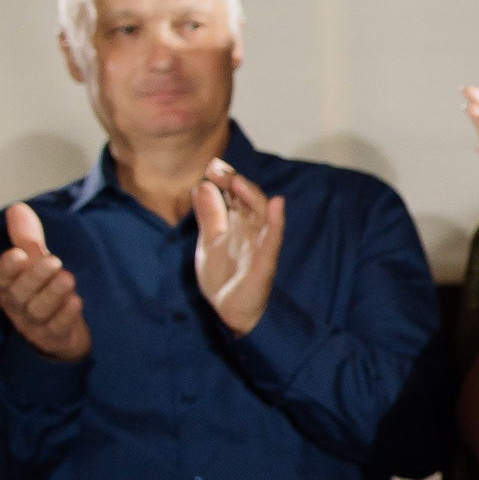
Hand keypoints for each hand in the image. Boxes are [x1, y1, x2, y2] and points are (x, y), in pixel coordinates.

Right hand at [0, 204, 91, 361]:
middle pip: (20, 293)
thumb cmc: (45, 292)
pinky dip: (66, 315)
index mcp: (9, 286)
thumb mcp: (36, 264)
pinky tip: (76, 302)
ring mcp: (35, 324)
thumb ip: (27, 239)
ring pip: (39, 310)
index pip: (1, 277)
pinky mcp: (55, 337)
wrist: (62, 333)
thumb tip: (17, 208)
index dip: (7, 267)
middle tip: (53, 261)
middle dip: (35, 276)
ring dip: (53, 294)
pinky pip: (57, 328)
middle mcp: (18, 306)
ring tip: (67, 278)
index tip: (18, 253)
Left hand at [194, 160, 285, 336]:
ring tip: (238, 181)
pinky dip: (277, 221)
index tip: (211, 166)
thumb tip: (201, 185)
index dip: (224, 179)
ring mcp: (259, 245)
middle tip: (218, 168)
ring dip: (252, 196)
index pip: (234, 195)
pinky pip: (273, 240)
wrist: (233, 312)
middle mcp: (251, 230)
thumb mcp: (209, 242)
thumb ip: (209, 215)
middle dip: (234, 182)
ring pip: (262, 214)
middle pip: (248, 199)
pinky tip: (277, 204)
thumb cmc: (226, 277)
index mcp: (238, 224)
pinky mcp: (265, 262)